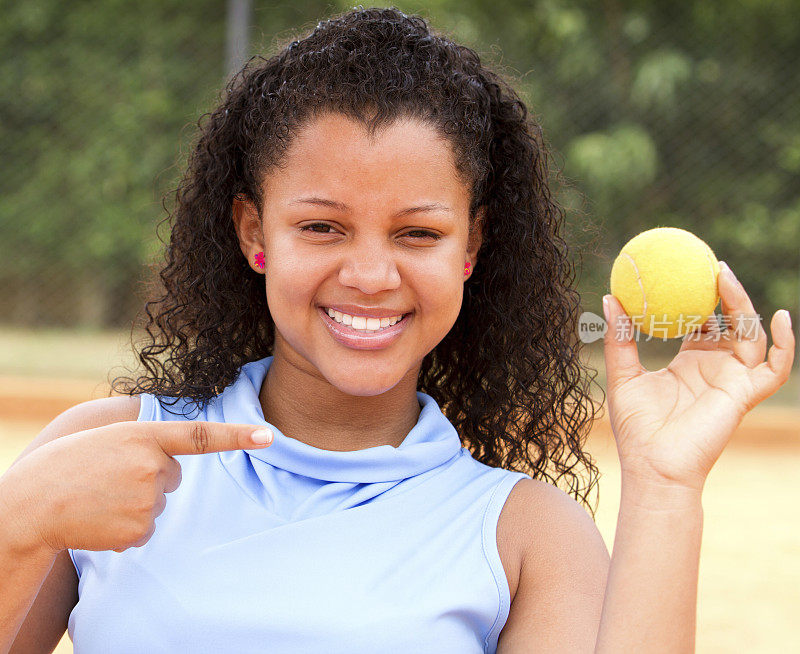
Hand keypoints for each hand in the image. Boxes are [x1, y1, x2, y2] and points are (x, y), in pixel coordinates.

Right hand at [0, 420, 272, 553]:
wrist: (33, 502)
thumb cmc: (70, 465)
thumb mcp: (110, 438)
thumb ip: (147, 444)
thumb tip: (173, 471)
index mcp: (145, 435)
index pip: (201, 435)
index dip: (238, 435)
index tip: (268, 436)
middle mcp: (152, 465)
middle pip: (172, 477)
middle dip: (148, 478)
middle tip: (110, 476)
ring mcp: (146, 499)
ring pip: (158, 504)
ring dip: (134, 503)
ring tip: (100, 496)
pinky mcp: (138, 529)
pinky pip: (145, 529)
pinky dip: (126, 527)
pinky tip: (101, 518)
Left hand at [602, 261, 794, 490]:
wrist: (652, 467)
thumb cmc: (636, 428)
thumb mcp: (623, 376)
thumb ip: (619, 338)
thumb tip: (608, 297)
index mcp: (689, 363)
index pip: (702, 323)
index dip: (700, 297)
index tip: (688, 270)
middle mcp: (715, 369)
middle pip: (730, 322)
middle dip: (726, 293)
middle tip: (712, 264)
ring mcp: (732, 381)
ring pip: (751, 335)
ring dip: (743, 305)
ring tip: (724, 278)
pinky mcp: (744, 395)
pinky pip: (776, 368)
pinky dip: (786, 344)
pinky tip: (781, 318)